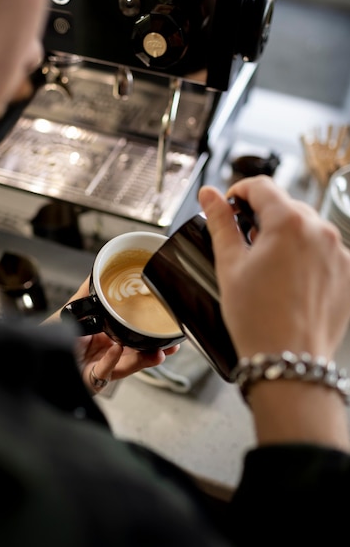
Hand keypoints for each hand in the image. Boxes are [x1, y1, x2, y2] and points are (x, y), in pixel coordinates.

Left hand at [44, 277, 179, 394]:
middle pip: (137, 355)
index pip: (133, 338)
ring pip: (127, 366)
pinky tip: (117, 350)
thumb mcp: (71, 313)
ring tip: (157, 353)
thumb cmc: (53, 339)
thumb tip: (96, 273)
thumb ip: (84, 295)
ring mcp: (100, 369)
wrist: (34, 356)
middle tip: (171, 346)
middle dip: (156, 352)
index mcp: (106, 340)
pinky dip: (112, 361)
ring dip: (142, 360)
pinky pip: (104, 371)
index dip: (150, 335)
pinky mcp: (90, 380)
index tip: (164, 329)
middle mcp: (106, 356)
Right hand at [198, 176, 349, 359]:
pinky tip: (289, 281)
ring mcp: (339, 252)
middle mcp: (321, 231)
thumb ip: (220, 223)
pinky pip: (324, 251)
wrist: (288, 360)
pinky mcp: (348, 272)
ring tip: (268, 269)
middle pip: (286, 207)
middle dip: (263, 218)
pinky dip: (306, 256)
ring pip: (307, 228)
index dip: (239, 193)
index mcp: (289, 222)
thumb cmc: (256, 318)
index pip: (261, 187)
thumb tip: (209, 195)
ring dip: (286, 237)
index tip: (230, 207)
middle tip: (245, 245)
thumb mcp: (229, 265)